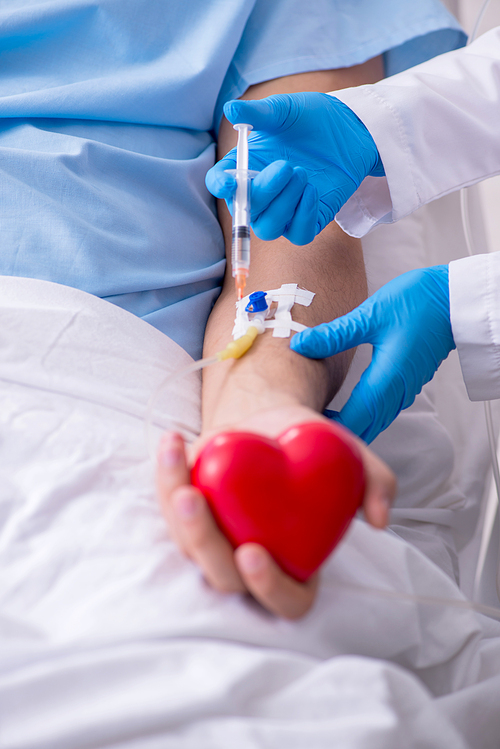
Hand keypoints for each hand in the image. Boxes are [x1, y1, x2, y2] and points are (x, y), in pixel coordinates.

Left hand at [156, 405, 395, 619]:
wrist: (272, 422)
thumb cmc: (312, 449)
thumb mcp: (349, 457)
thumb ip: (375, 483)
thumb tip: (381, 519)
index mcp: (296, 563)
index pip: (287, 599)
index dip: (269, 586)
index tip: (254, 552)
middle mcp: (250, 561)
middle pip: (223, 577)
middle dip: (203, 542)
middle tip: (194, 499)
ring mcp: (214, 540)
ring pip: (187, 545)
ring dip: (174, 508)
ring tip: (177, 458)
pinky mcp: (186, 514)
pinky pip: (167, 505)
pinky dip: (166, 474)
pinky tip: (173, 441)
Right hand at [205, 92, 383, 244]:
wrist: (347, 128)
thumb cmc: (309, 118)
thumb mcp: (283, 111)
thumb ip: (258, 113)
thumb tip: (231, 108)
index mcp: (243, 168)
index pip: (220, 183)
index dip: (220, 187)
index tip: (230, 184)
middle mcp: (258, 194)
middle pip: (245, 212)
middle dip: (264, 192)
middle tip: (286, 166)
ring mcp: (282, 211)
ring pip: (269, 228)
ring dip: (285, 204)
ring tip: (303, 173)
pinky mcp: (308, 220)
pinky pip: (299, 235)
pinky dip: (304, 216)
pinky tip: (313, 190)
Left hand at [291, 266, 455, 443]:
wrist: (454, 300)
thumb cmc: (417, 303)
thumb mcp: (370, 315)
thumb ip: (334, 334)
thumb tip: (299, 343)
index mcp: (385, 382)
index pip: (353, 421)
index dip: (327, 428)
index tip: (301, 423)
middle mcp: (395, 394)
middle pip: (362, 429)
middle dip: (334, 431)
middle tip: (302, 421)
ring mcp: (402, 392)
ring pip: (372, 423)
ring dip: (347, 425)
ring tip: (316, 415)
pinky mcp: (405, 386)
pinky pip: (379, 413)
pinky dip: (360, 416)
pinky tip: (341, 407)